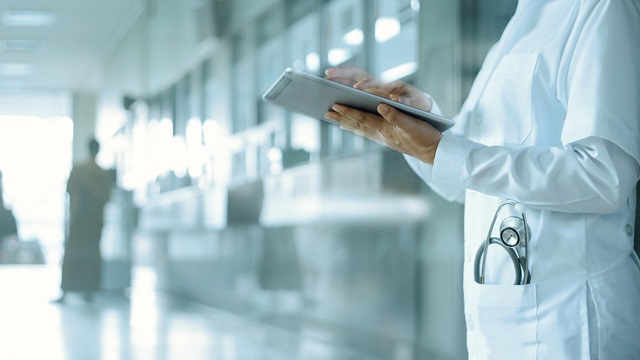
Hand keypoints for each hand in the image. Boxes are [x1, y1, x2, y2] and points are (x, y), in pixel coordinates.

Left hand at [324, 103, 441, 164]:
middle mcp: (381, 135)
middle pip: (356, 125)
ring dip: (346, 123)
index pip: (362, 118)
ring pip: (360, 129)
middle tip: (325, 113)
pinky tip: (353, 127)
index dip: (348, 112)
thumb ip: (396, 115)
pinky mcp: (388, 139)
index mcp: (385, 129)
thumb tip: (382, 106)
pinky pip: (367, 132)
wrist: (434, 152)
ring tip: (334, 119)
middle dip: (341, 118)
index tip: (334, 106)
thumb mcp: (412, 125)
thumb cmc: (425, 137)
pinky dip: (358, 128)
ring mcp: (384, 138)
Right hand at [325, 66, 432, 110]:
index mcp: (388, 84)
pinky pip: (350, 93)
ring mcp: (371, 89)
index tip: (356, 88)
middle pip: (356, 75)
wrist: (418, 104)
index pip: (373, 80)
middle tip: (327, 75)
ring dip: (337, 81)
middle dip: (342, 73)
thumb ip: (406, 101)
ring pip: (350, 82)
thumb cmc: (416, 102)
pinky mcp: (367, 96)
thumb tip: (395, 99)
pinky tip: (332, 106)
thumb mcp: (415, 102)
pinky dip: (341, 95)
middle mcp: (377, 84)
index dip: (365, 84)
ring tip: (323, 86)